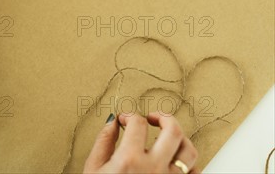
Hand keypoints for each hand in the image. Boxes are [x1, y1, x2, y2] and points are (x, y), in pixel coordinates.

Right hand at [84, 112, 198, 173]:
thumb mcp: (93, 168)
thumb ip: (103, 141)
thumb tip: (112, 123)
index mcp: (130, 159)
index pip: (138, 123)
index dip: (130, 116)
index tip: (125, 119)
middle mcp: (154, 168)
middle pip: (173, 130)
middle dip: (163, 117)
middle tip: (152, 118)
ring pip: (189, 151)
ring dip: (179, 138)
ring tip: (167, 136)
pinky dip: (189, 164)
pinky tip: (176, 161)